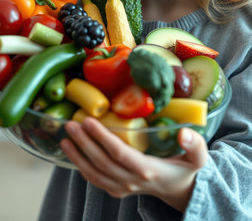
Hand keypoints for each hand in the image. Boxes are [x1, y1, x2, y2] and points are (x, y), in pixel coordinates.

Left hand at [60, 117, 207, 212]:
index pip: (119, 153)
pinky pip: (95, 180)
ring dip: (78, 155)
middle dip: (84, 143)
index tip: (89, 121)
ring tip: (66, 137)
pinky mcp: (116, 190)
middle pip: (102, 162)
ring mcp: (122, 188)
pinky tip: (72, 152)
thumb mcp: (197, 158)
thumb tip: (184, 132)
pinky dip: (81, 167)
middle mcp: (132, 181)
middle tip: (71, 124)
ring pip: (94, 173)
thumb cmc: (185, 168)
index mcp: (148, 170)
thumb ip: (195, 145)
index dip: (102, 137)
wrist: (178, 190)